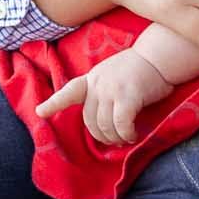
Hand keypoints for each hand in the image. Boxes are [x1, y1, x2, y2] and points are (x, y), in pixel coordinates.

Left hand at [36, 49, 174, 145]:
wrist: (158, 57)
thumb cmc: (139, 68)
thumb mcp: (112, 75)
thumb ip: (102, 91)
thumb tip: (103, 120)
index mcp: (92, 78)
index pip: (69, 91)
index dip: (54, 103)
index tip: (39, 112)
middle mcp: (97, 84)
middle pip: (89, 120)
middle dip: (101, 136)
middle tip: (114, 141)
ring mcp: (111, 90)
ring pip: (105, 126)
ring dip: (115, 138)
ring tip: (125, 139)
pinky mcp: (127, 98)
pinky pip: (121, 126)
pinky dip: (126, 134)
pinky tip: (133, 135)